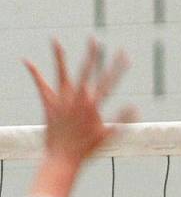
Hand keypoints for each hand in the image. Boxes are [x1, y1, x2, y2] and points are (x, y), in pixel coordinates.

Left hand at [25, 39, 134, 165]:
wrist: (64, 156)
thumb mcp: (108, 134)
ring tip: (55, 40)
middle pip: (86, 71)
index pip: (109, 82)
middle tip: (94, 39)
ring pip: (62, 73)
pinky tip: (27, 61)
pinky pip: (41, 85)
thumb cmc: (88, 148)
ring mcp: (62, 99)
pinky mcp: (49, 103)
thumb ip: (123, 119)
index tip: (125, 56)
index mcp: (94, 105)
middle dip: (92, 55)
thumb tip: (136, 107)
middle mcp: (78, 98)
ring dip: (59, 56)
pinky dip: (34, 73)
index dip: (118, 67)